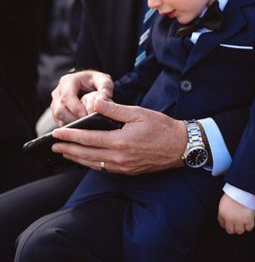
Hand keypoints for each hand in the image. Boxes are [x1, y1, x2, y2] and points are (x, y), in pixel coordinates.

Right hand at [51, 70, 113, 125]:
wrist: (89, 83)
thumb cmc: (96, 81)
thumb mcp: (103, 80)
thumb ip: (105, 88)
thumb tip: (102, 100)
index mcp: (67, 81)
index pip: (67, 96)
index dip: (75, 107)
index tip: (86, 116)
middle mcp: (58, 93)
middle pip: (60, 110)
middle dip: (73, 118)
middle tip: (87, 124)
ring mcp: (55, 104)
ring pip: (59, 118)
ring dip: (72, 124)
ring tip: (86, 126)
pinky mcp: (57, 113)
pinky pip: (61, 122)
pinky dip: (71, 127)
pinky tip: (83, 128)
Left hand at [51, 98, 185, 173]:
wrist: (181, 146)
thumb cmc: (162, 127)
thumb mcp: (139, 113)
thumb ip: (115, 110)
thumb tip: (95, 103)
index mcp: (120, 141)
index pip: (88, 138)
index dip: (71, 135)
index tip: (57, 133)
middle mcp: (119, 157)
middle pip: (86, 154)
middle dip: (68, 149)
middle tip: (54, 145)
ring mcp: (123, 167)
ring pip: (93, 164)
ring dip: (77, 158)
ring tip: (65, 153)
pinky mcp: (128, 171)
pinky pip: (103, 168)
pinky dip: (91, 163)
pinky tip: (86, 159)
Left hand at [218, 194, 254, 234]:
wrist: (244, 188)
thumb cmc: (234, 192)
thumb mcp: (224, 201)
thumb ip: (224, 211)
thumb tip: (226, 220)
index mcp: (222, 213)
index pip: (222, 225)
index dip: (227, 224)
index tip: (230, 222)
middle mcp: (230, 219)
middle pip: (230, 231)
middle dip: (233, 227)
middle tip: (237, 222)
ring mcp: (240, 220)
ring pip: (240, 231)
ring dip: (242, 227)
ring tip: (244, 221)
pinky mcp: (249, 219)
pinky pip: (249, 228)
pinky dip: (249, 225)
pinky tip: (249, 220)